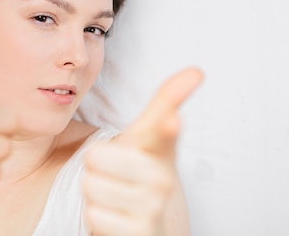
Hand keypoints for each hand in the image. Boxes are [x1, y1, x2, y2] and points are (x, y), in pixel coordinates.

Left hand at [83, 68, 202, 235]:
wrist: (148, 224)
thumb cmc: (141, 171)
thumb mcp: (148, 138)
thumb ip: (165, 104)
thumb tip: (197, 70)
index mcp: (162, 151)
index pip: (164, 135)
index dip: (168, 128)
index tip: (173, 121)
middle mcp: (161, 181)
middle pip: (96, 157)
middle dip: (96, 166)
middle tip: (113, 173)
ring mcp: (151, 210)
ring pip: (91, 186)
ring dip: (94, 192)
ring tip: (113, 195)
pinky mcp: (137, 235)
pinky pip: (93, 215)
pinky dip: (97, 217)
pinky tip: (114, 217)